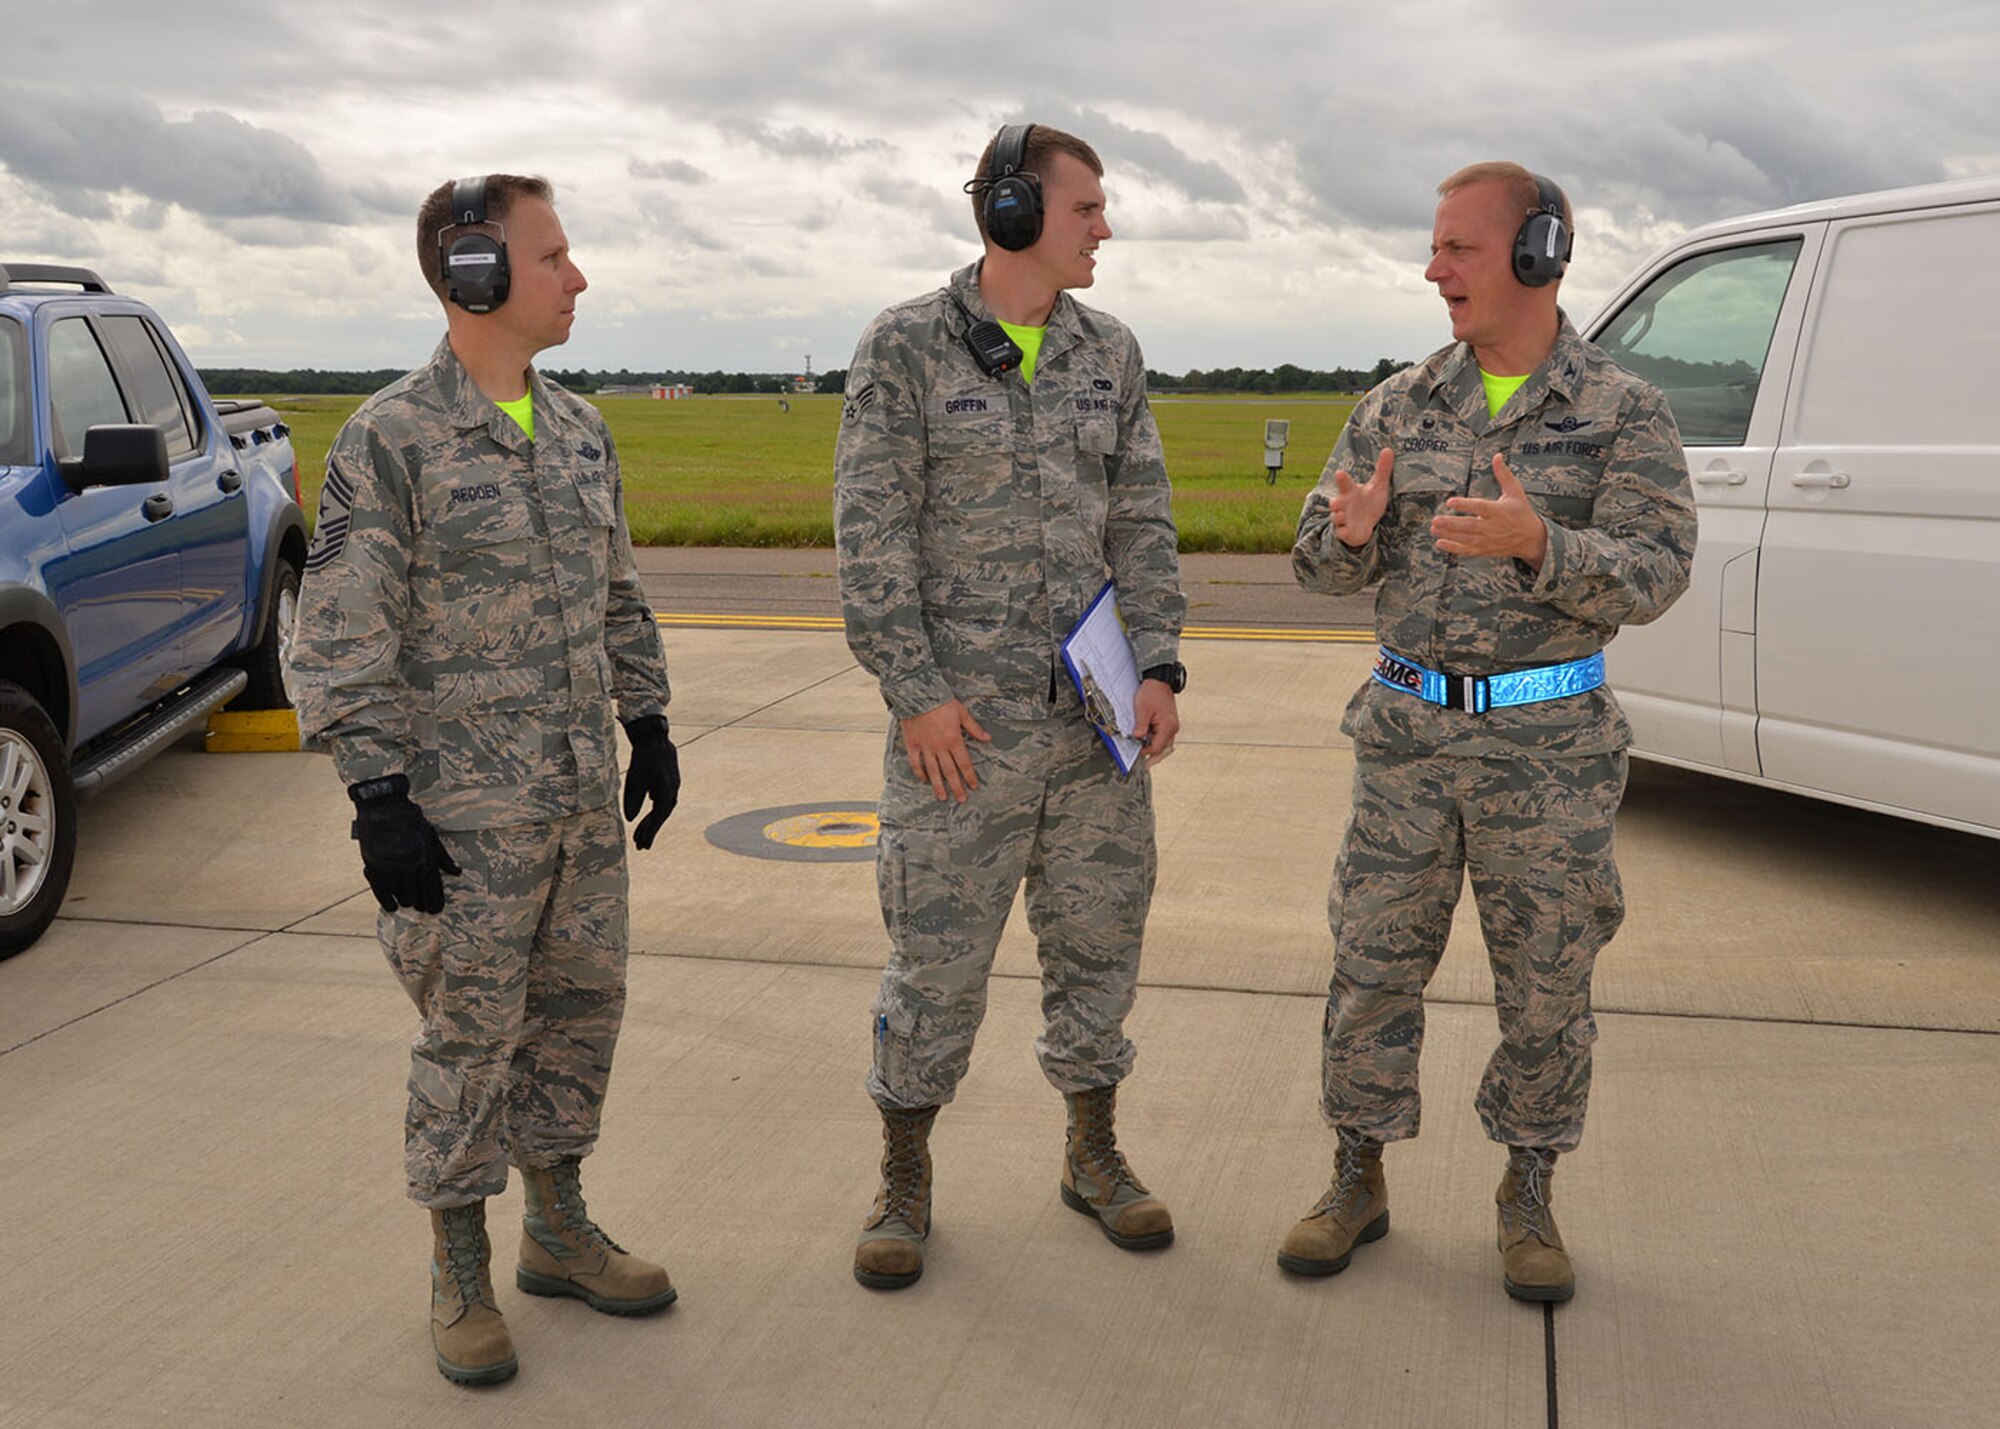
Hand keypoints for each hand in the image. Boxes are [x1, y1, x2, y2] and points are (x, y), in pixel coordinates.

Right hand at [348, 774, 460, 914]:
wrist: (383, 806)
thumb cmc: (410, 820)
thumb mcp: (430, 835)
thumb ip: (443, 857)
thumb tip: (457, 873)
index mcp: (424, 856)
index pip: (432, 888)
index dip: (434, 902)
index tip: (435, 910)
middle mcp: (407, 864)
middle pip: (416, 896)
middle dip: (420, 902)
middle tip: (422, 905)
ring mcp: (389, 866)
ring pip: (400, 896)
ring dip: (406, 900)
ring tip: (409, 900)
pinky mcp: (373, 866)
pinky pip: (380, 892)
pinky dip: (387, 902)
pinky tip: (393, 906)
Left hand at [622, 714, 680, 849]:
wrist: (655, 737)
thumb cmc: (643, 756)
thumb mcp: (635, 777)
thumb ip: (634, 798)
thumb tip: (631, 819)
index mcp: (666, 791)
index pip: (657, 817)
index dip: (649, 832)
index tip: (641, 845)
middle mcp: (673, 791)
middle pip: (661, 816)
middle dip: (650, 831)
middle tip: (640, 846)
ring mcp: (673, 786)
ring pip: (662, 809)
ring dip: (652, 823)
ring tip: (642, 835)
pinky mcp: (669, 781)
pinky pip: (663, 802)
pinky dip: (654, 812)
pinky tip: (648, 816)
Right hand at [900, 698, 991, 802]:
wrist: (919, 694)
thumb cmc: (942, 702)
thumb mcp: (962, 713)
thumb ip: (974, 728)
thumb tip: (988, 738)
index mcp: (954, 740)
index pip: (964, 763)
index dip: (969, 776)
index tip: (974, 786)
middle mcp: (940, 747)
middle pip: (950, 772)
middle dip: (956, 787)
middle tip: (961, 799)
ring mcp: (925, 747)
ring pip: (933, 771)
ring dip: (939, 786)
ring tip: (943, 797)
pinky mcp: (912, 744)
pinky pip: (915, 762)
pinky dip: (920, 772)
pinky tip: (924, 779)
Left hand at [1132, 680, 1179, 764]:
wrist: (1159, 679)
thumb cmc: (1151, 692)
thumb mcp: (1142, 710)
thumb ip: (1140, 727)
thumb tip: (1137, 739)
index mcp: (1168, 726)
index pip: (1157, 747)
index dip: (1145, 751)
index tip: (1135, 751)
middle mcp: (1173, 728)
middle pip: (1164, 749)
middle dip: (1154, 757)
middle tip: (1145, 767)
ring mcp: (1172, 725)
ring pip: (1164, 744)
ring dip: (1155, 750)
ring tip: (1145, 756)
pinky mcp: (1169, 722)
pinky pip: (1163, 737)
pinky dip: (1156, 741)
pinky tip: (1147, 743)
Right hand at [1331, 448, 1394, 547]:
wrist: (1365, 525)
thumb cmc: (1370, 503)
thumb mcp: (1378, 486)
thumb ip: (1383, 469)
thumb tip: (1389, 449)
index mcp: (1351, 492)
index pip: (1345, 484)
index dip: (1342, 479)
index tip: (1339, 473)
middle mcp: (1344, 505)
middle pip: (1336, 502)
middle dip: (1334, 502)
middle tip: (1335, 501)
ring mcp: (1343, 519)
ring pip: (1336, 517)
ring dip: (1338, 517)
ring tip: (1341, 515)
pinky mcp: (1345, 532)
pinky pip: (1340, 533)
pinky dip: (1342, 532)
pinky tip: (1345, 532)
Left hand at [1430, 454, 1548, 570]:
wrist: (1532, 538)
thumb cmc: (1521, 512)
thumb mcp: (1515, 491)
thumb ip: (1503, 475)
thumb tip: (1497, 456)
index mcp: (1499, 511)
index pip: (1480, 507)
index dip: (1465, 505)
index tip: (1450, 501)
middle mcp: (1493, 526)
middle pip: (1470, 525)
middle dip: (1452, 523)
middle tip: (1435, 520)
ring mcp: (1489, 540)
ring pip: (1466, 538)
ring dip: (1449, 535)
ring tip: (1433, 529)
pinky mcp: (1485, 550)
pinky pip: (1468, 551)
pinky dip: (1454, 548)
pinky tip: (1440, 543)